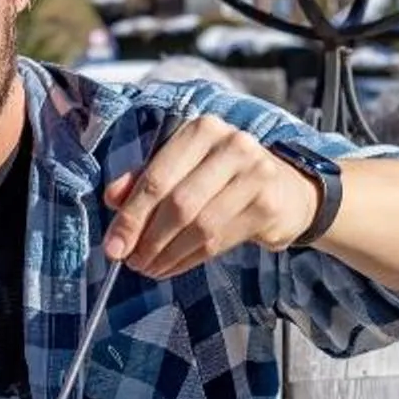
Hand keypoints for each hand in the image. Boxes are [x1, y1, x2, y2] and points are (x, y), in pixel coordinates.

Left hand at [100, 115, 321, 276]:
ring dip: (168, 253)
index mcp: (202, 130)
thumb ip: (146, 178)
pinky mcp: (268, 205)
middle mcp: (232, 145)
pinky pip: (219, 240)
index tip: (113, 246)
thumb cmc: (224, 178)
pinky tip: (174, 266)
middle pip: (178, 203)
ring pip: (199, 225)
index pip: (157, 176)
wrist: (287, 191)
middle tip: (131, 262)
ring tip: (150, 268)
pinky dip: (190, 259)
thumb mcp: (184, 168)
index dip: (131, 216)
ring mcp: (255, 174)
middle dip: (148, 238)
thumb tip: (111, 198)